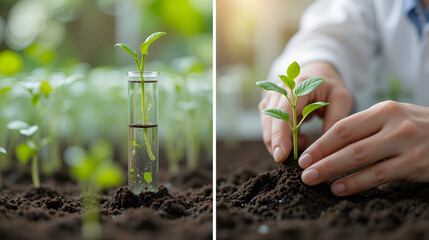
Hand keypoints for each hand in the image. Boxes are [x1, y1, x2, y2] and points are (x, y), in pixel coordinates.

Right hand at [259, 62, 352, 161]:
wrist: (317, 74)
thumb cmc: (330, 88)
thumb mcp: (342, 99)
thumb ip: (335, 120)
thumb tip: (325, 146)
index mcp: (297, 86)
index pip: (284, 113)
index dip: (280, 136)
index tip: (281, 156)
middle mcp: (279, 90)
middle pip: (270, 122)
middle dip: (277, 144)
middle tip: (291, 160)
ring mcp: (271, 98)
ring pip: (266, 127)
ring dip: (283, 142)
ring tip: (306, 140)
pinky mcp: (267, 107)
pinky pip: (268, 128)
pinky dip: (282, 139)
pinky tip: (300, 136)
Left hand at [299, 101, 428, 195]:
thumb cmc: (415, 127)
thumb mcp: (392, 118)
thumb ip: (364, 127)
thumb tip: (327, 145)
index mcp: (383, 110)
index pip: (344, 127)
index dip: (321, 142)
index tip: (304, 156)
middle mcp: (394, 124)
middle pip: (349, 143)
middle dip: (322, 158)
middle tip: (303, 171)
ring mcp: (405, 144)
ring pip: (360, 159)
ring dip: (333, 171)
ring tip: (314, 180)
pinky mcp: (414, 164)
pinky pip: (379, 175)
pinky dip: (355, 183)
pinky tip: (339, 189)